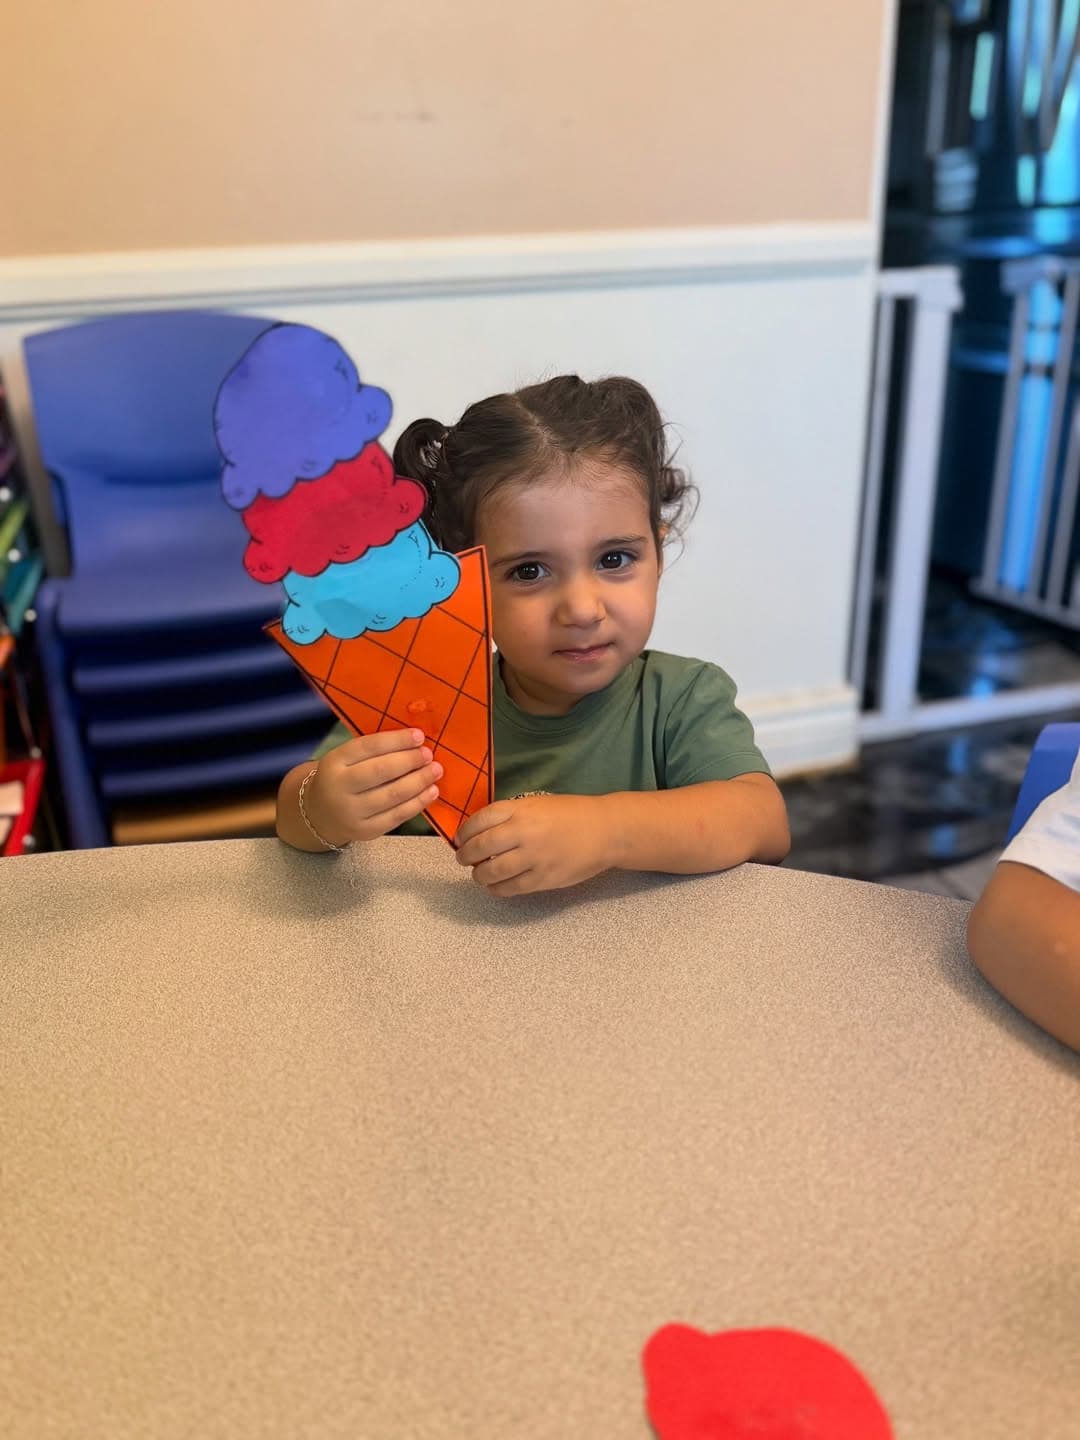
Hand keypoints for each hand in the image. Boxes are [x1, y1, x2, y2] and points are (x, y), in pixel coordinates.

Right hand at [305, 729, 442, 844]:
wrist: (321, 814)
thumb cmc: (343, 778)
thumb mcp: (346, 759)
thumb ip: (374, 750)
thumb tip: (414, 741)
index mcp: (334, 762)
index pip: (368, 747)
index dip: (396, 740)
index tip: (419, 736)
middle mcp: (339, 787)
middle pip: (381, 771)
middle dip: (410, 761)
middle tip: (428, 755)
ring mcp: (352, 812)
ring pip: (392, 795)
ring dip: (419, 781)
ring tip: (435, 771)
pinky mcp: (366, 831)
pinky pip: (397, 816)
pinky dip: (418, 803)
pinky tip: (431, 791)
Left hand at [454, 794, 612, 895]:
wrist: (605, 831)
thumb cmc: (570, 814)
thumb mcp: (537, 804)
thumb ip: (510, 816)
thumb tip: (481, 833)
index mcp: (521, 809)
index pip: (480, 820)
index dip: (464, 832)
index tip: (460, 838)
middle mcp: (524, 832)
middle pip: (481, 847)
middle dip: (465, 855)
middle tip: (463, 859)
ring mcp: (533, 857)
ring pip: (492, 871)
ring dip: (479, 875)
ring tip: (479, 874)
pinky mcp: (543, 878)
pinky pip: (511, 888)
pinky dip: (497, 889)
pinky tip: (495, 886)